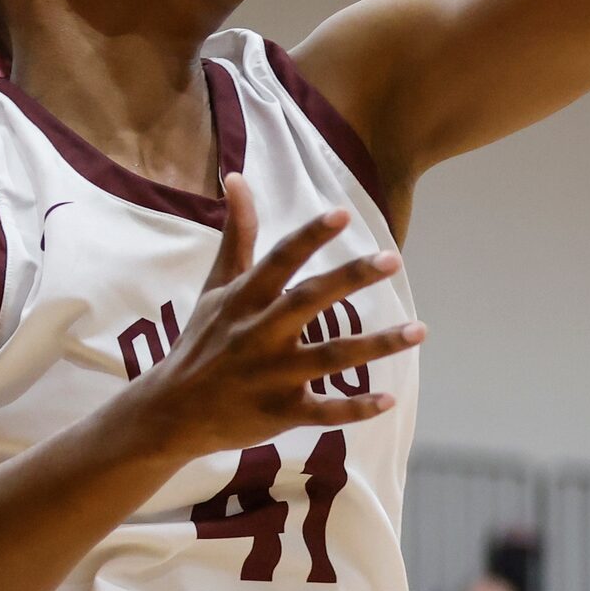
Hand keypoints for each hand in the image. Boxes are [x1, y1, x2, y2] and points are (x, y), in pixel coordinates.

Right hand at [123, 176, 418, 460]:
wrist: (170, 413)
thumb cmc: (202, 341)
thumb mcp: (216, 286)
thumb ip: (237, 235)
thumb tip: (238, 177)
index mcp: (244, 301)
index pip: (280, 261)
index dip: (310, 236)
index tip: (343, 213)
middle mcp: (258, 335)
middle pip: (308, 302)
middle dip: (349, 279)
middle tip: (392, 259)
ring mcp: (270, 376)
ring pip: (329, 358)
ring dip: (376, 345)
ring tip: (419, 330)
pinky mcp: (279, 412)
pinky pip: (322, 411)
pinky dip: (355, 408)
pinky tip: (389, 399)